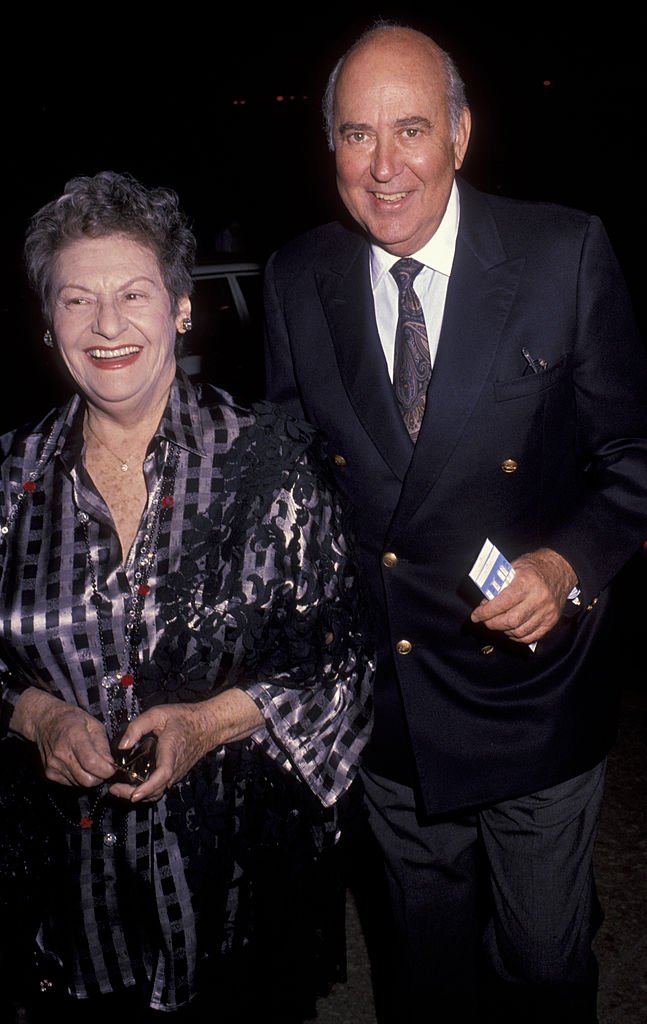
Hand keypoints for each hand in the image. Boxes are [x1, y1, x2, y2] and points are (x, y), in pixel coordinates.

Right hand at [11, 688, 114, 786]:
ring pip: (80, 784)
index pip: (91, 763)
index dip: (106, 770)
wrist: (45, 721)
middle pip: (86, 779)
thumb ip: (103, 745)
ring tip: (90, 764)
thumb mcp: (94, 724)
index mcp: (73, 736)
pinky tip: (79, 765)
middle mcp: (61, 753)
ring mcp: (53, 765)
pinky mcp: (49, 774)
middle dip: (100, 777)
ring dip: (90, 778)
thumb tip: (110, 763)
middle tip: (104, 768)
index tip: (113, 767)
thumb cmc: (71, 719)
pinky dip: (79, 778)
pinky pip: (71, 783)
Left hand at [109, 689, 263, 802]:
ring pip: (157, 791)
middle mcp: (175, 767)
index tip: (134, 795)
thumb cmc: (184, 718)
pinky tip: (133, 782)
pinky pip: (160, 786)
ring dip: (139, 794)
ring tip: (119, 789)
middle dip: (133, 795)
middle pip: (156, 790)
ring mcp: (176, 772)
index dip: (148, 787)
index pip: (162, 775)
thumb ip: (138, 727)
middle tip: (113, 790)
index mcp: (171, 752)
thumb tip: (122, 745)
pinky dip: (146, 789)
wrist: (208, 724)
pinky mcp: (176, 773)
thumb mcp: (158, 714)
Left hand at [470, 548, 576, 644]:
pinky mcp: (552, 620)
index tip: (476, 615)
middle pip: (510, 621)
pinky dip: (518, 636)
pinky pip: (532, 636)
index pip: (502, 603)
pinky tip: (511, 629)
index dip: (486, 612)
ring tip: (497, 623)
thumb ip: (499, 583)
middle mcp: (538, 598)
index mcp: (527, 582)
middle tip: (485, 620)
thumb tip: (485, 601)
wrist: (560, 569)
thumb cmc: (534, 567)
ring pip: (520, 631)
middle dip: (492, 623)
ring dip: (504, 630)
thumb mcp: (514, 567)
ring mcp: (547, 611)